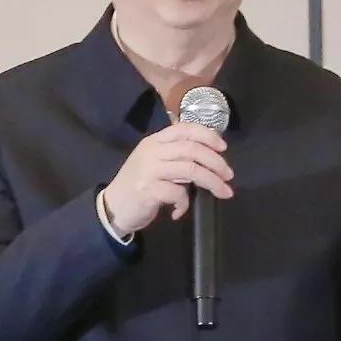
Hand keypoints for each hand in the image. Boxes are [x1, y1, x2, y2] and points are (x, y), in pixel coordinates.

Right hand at [102, 123, 233, 233]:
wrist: (112, 208)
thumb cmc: (138, 186)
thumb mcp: (155, 163)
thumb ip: (175, 157)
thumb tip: (209, 158)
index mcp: (155, 141)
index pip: (185, 129)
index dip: (208, 135)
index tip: (223, 147)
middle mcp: (152, 151)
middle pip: (192, 149)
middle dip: (216, 162)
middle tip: (229, 175)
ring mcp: (149, 169)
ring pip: (190, 170)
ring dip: (211, 182)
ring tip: (223, 192)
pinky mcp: (148, 190)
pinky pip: (178, 193)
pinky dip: (184, 203)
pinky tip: (180, 211)